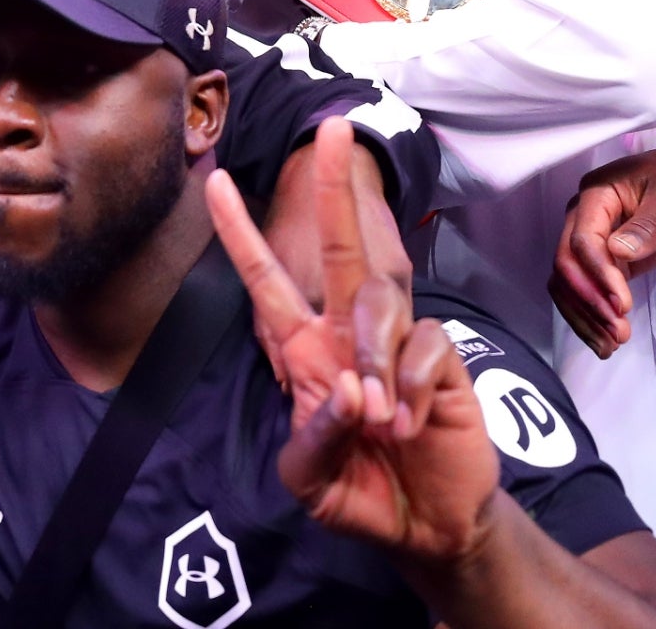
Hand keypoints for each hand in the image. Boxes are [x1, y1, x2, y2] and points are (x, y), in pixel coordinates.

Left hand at [209, 118, 497, 562]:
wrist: (429, 528)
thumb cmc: (363, 493)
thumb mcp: (311, 479)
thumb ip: (312, 437)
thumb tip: (351, 388)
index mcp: (305, 352)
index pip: (266, 283)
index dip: (241, 234)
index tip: (215, 183)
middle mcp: (348, 335)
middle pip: (342, 247)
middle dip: (335, 187)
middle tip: (333, 126)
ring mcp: (397, 342)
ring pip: (379, 308)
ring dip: (373, 365)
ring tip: (381, 426)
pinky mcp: (440, 358)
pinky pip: (421, 348)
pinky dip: (409, 391)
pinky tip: (410, 425)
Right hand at [550, 147, 655, 359]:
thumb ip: (647, 225)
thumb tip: (618, 251)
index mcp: (595, 196)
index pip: (582, 240)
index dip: (599, 275)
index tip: (624, 305)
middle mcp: (580, 217)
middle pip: (566, 265)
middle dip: (590, 303)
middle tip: (619, 333)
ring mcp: (585, 239)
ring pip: (566, 283)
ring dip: (585, 317)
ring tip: (611, 346)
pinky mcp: (596, 260)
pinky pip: (580, 289)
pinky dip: (588, 316)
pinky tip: (603, 340)